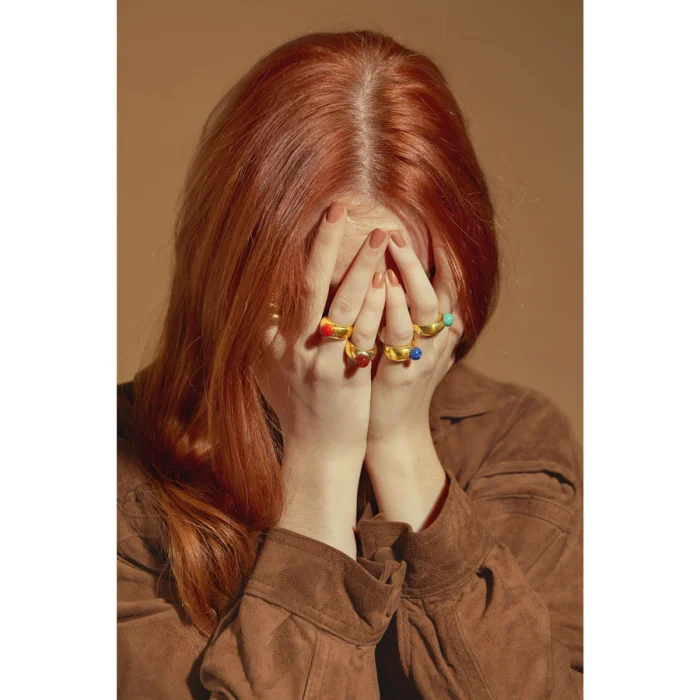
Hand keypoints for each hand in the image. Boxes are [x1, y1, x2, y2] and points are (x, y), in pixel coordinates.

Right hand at [256, 202, 389, 553]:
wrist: (317, 449)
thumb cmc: (294, 402)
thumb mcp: (268, 364)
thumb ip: (269, 327)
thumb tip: (266, 289)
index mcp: (268, 339)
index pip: (282, 286)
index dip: (297, 251)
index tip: (311, 218)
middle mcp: (289, 348)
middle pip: (308, 289)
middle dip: (325, 248)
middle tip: (339, 209)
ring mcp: (318, 363)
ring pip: (341, 309)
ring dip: (360, 270)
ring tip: (381, 238)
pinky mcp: (346, 378)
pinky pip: (362, 338)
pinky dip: (373, 310)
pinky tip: (385, 284)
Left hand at [367, 230, 464, 445]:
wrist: (387, 428)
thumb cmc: (391, 379)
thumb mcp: (406, 341)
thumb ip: (406, 309)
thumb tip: (393, 269)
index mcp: (440, 326)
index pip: (448, 279)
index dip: (442, 249)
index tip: (427, 216)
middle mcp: (438, 337)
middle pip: (439, 286)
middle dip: (420, 255)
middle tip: (398, 227)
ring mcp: (425, 354)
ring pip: (424, 305)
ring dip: (409, 272)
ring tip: (392, 242)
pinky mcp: (405, 371)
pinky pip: (401, 333)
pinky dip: (394, 307)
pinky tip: (382, 284)